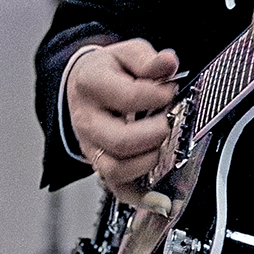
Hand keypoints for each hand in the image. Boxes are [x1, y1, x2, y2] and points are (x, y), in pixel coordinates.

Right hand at [64, 40, 180, 211]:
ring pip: (115, 169)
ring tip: (162, 144)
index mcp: (91, 85)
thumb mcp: (126, 54)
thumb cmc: (108, 71)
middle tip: (168, 121)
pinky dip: (140, 198)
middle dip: (155, 134)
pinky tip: (160, 198)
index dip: (159, 95)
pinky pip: (117, 189)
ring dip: (147, 161)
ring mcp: (91, 145)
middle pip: (119, 140)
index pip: (128, 97)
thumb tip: (169, 62)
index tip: (170, 89)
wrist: (82, 84)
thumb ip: (148, 59)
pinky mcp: (100, 163)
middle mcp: (87, 119)